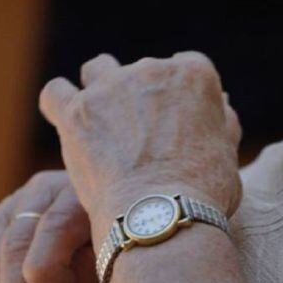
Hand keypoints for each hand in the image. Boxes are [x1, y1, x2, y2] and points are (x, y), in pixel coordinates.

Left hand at [39, 52, 242, 246]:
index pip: (186, 67)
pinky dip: (60, 103)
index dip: (179, 94)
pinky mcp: (75, 111)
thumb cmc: (203, 192)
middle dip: (142, 97)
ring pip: (98, 69)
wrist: (160, 215)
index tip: (176, 119)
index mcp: (195, 75)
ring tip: (101, 119)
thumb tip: (221, 104)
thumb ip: (222, 123)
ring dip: (99, 87)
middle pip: (143, 71)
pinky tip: (66, 119)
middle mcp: (152, 69)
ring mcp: (110, 87)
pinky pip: (56, 92)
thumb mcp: (227, 154)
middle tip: (141, 135)